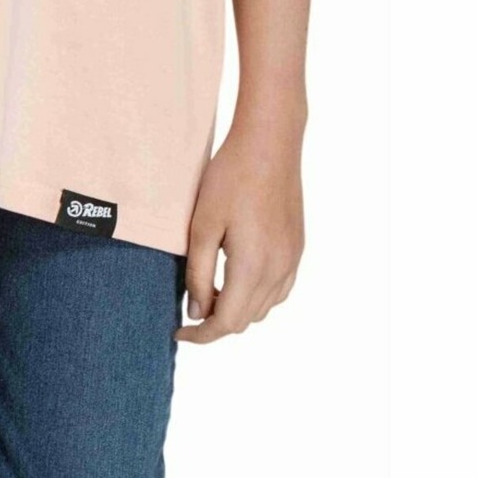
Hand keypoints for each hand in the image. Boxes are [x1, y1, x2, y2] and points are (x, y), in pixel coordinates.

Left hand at [174, 127, 304, 343]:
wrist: (269, 142)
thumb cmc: (231, 176)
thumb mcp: (203, 225)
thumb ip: (199, 273)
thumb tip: (197, 311)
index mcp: (253, 267)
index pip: (227, 322)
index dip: (201, 335)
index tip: (179, 332)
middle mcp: (279, 270)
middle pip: (246, 320)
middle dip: (216, 323)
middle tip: (190, 308)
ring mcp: (292, 259)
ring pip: (264, 308)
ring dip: (238, 310)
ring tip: (210, 292)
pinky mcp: (297, 248)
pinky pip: (279, 289)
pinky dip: (257, 296)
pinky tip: (238, 279)